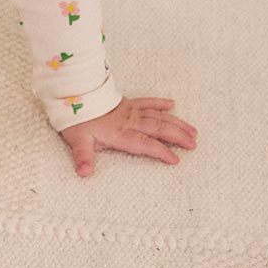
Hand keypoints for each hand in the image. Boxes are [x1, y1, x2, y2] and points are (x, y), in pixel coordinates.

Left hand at [59, 97, 197, 176]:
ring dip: (176, 123)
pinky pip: (147, 101)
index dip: (160, 151)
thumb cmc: (76, 120)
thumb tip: (84, 172)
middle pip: (158, 128)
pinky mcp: (127, 103)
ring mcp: (130, 111)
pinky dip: (160, 103)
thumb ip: (84, 157)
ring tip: (192, 131)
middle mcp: (129, 121)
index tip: (175, 159)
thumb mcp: (78, 141)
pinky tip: (172, 104)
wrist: (73, 95)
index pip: (144, 143)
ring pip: (158, 116)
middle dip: (177, 136)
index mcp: (120, 133)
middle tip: (193, 144)